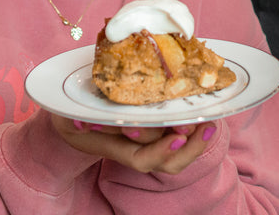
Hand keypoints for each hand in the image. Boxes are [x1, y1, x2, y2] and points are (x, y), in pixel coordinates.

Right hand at [49, 113, 217, 173]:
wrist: (73, 121)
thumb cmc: (72, 116)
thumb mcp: (69, 116)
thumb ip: (75, 119)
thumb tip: (82, 124)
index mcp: (113, 147)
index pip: (140, 158)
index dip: (159, 151)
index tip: (176, 137)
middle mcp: (133, 150)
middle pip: (165, 163)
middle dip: (186, 148)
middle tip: (199, 127)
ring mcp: (146, 145)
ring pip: (175, 158)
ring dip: (195, 144)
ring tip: (209, 125)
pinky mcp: (155, 134)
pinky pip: (177, 143)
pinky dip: (193, 135)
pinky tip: (205, 120)